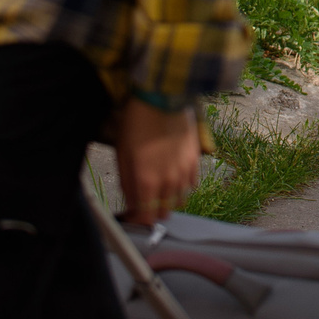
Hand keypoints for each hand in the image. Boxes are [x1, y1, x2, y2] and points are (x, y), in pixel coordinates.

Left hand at [114, 98, 200, 225]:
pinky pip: (191, 185)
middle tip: (143, 199)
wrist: (163, 98)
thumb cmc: (137, 124)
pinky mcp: (195, 161)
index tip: (133, 215)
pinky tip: (173, 176)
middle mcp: (169, 181)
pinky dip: (182, 187)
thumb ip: (127, 185)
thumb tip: (131, 203)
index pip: (146, 218)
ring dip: (168, 200)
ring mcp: (185, 171)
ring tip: (158, 188)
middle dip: (152, 210)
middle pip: (164, 212)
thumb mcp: (123, 155)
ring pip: (180, 201)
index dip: (138, 220)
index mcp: (147, 181)